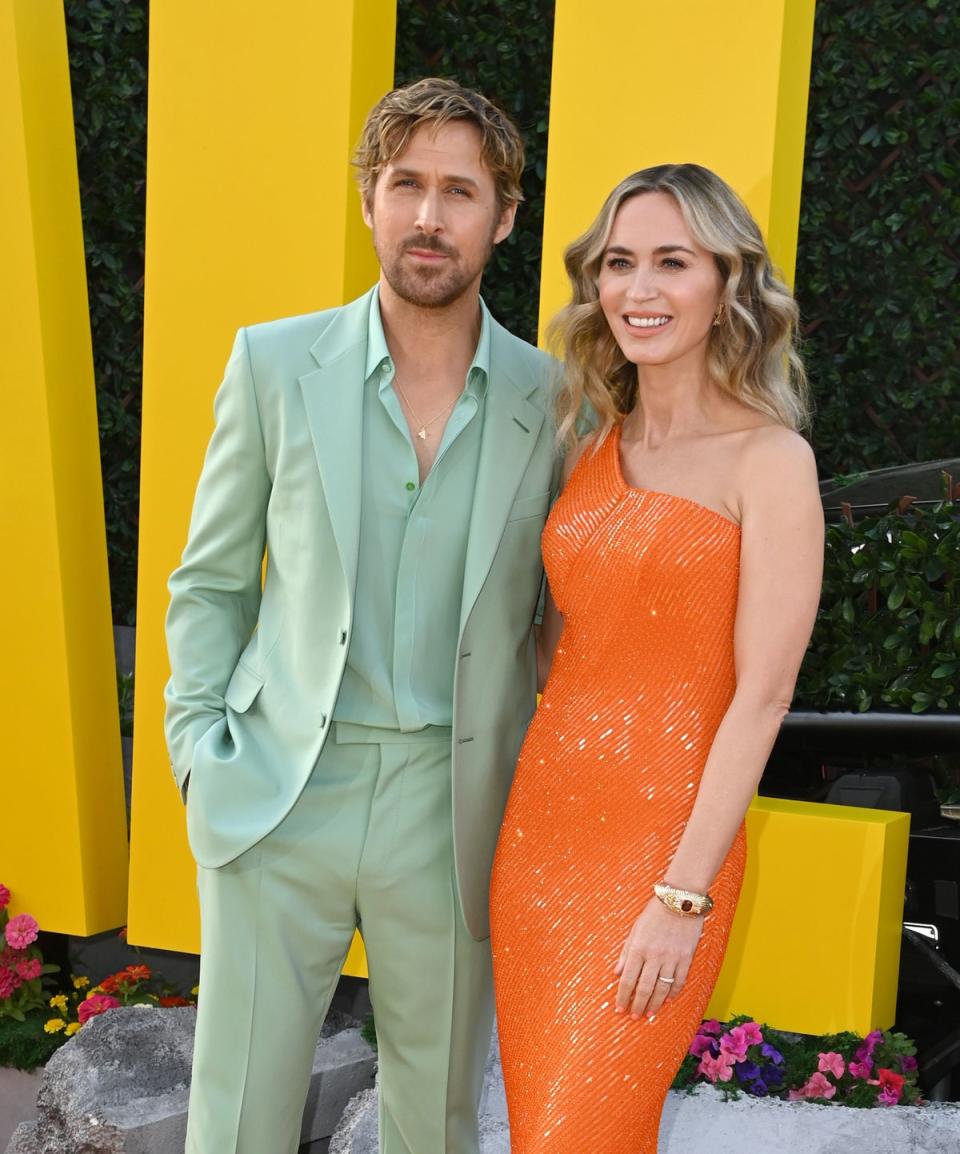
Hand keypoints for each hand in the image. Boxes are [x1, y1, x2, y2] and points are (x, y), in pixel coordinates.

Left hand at [613, 897, 702, 1019]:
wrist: (680, 900)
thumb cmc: (655, 912)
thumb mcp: (635, 929)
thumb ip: (626, 952)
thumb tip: (617, 972)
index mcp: (638, 948)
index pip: (627, 979)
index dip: (623, 996)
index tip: (619, 1008)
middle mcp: (654, 956)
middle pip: (644, 988)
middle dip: (638, 1005)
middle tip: (634, 1016)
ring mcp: (671, 958)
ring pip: (662, 988)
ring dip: (655, 1003)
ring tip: (650, 1014)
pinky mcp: (686, 957)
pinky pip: (679, 980)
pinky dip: (673, 992)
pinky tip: (667, 999)